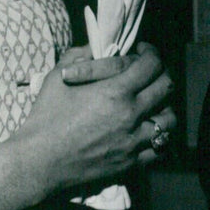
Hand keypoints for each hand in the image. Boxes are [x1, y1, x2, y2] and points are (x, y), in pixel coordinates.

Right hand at [17, 42, 175, 197]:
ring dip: (164, 106)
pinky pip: (159, 149)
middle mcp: (131, 115)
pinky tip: (147, 130)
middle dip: (161, 74)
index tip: (143, 51)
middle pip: (167, 88)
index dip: (151, 52)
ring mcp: (133, 141)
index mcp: (115, 91)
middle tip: (149, 73)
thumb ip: (80, 55)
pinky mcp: (130, 163)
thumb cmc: (46, 116)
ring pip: (169, 120)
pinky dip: (158, 137)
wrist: (40, 160)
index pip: (152, 65)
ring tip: (151, 103)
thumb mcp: (57, 76)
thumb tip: (96, 46)